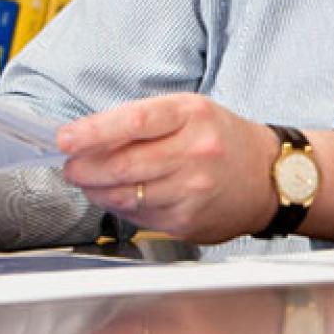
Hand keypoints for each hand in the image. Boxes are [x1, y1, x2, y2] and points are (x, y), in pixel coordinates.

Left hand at [56, 94, 277, 244]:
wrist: (267, 177)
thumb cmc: (223, 139)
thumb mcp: (190, 112)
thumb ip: (143, 121)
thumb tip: (89, 137)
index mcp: (192, 115)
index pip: (133, 122)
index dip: (92, 132)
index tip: (66, 139)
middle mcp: (195, 152)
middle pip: (122, 165)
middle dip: (84, 168)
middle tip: (71, 165)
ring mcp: (192, 190)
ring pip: (124, 194)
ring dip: (96, 189)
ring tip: (90, 181)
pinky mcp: (187, 220)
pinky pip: (137, 215)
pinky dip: (119, 206)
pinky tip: (120, 195)